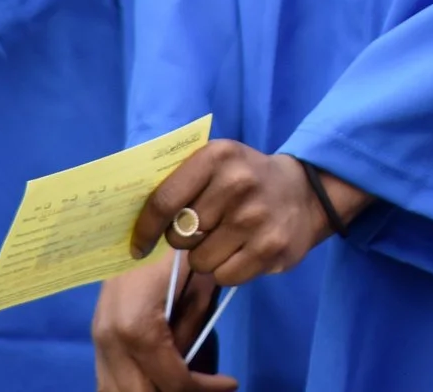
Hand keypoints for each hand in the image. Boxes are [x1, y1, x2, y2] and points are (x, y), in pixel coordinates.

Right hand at [93, 256, 234, 391]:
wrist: (135, 217)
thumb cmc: (175, 244)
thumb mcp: (198, 284)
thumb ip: (192, 330)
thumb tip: (191, 364)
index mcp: (136, 328)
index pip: (171, 381)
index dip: (203, 388)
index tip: (230, 382)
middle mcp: (110, 342)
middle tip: (206, 386)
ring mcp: (98, 341)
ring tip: (184, 384)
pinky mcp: (97, 337)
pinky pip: (107, 380)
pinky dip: (131, 387)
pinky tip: (158, 380)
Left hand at [127, 143, 369, 290]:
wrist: (304, 193)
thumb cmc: (244, 180)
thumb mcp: (215, 165)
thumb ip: (178, 182)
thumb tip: (127, 217)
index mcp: (217, 156)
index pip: (163, 200)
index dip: (144, 229)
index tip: (138, 246)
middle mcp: (237, 183)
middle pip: (181, 236)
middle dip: (187, 239)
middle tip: (209, 226)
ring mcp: (255, 216)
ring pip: (201, 261)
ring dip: (209, 256)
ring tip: (230, 237)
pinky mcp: (270, 247)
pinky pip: (225, 276)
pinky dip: (229, 270)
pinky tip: (245, 249)